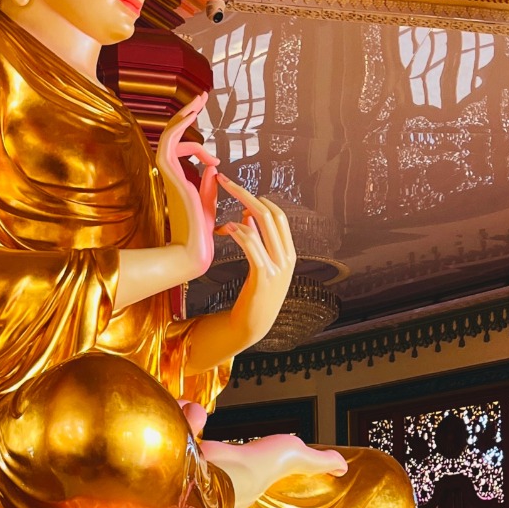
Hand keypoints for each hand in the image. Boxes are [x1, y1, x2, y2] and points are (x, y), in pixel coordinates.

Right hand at [156, 93, 218, 281]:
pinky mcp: (170, 174)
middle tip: (202, 97)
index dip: (195, 142)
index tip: (213, 148)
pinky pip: (169, 142)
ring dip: (184, 115)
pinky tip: (192, 115)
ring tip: (201, 100)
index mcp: (179, 181)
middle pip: (172, 137)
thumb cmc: (200, 232)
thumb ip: (208, 185)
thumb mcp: (208, 203)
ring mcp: (169, 173)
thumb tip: (213, 167)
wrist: (194, 250)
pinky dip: (179, 126)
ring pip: (169, 135)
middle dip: (186, 115)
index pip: (181, 152)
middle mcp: (171, 174)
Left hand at [217, 177, 294, 345]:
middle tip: (224, 181)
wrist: (252, 326)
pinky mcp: (263, 277)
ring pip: (261, 225)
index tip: (237, 188)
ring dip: (236, 213)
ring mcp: (277, 267)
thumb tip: (247, 214)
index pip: (279, 215)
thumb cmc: (254, 294)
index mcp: (289, 252)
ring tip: (220, 219)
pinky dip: (238, 232)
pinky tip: (226, 229)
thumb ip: (258, 239)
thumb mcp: (261, 264)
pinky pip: (251, 244)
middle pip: (270, 213)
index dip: (258, 197)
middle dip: (245, 193)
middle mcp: (287, 257)